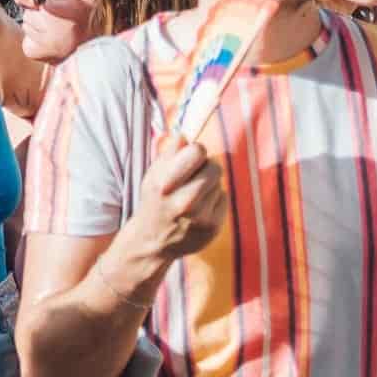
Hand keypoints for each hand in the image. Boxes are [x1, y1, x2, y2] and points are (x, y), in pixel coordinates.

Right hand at [117, 137, 229, 269]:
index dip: (195, 151)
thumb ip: (169, 153)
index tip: (190, 157)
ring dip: (209, 184)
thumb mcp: (152, 175)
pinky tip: (200, 207)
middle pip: (214, 167)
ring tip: (193, 194)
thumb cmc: (154, 201)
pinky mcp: (214, 227)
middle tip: (194, 175)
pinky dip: (215, 199)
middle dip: (206, 167)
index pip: (197, 151)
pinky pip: (224, 198)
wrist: (153, 241)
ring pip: (219, 183)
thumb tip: (185, 135)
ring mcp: (201, 217)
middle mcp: (185, 202)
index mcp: (165, 185)